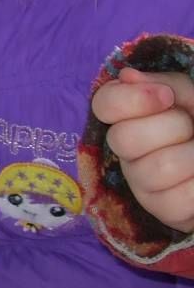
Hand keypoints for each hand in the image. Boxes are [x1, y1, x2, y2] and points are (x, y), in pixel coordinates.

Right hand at [91, 68, 193, 231]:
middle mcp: (128, 150)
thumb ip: (168, 84)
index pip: (103, 105)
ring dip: (191, 156)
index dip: (129, 99)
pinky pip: (175, 199)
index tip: (166, 97)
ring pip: (156, 168)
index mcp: (131, 117)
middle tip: (191, 128)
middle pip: (122, 139)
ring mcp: (142, 183)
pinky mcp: (163, 211)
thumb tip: (126, 75)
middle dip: (171, 127)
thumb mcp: (193, 98)